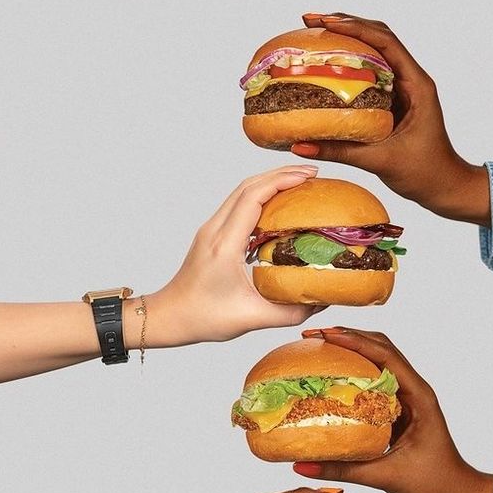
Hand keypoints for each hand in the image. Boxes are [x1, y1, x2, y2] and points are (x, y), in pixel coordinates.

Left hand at [138, 166, 324, 345]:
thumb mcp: (253, 319)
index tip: (308, 177)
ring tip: (299, 183)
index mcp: (224, 245)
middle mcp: (215, 230)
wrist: (170, 317)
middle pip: (248, 185)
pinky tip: (278, 205)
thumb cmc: (204, 318)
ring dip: (270, 182)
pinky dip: (260, 196)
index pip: (253, 197)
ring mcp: (211, 230)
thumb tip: (322, 301)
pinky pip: (237, 205)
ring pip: (241, 191)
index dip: (282, 181)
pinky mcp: (212, 235)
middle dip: (281, 174)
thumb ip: (291, 312)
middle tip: (312, 175)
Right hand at [293, 13, 489, 225]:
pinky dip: (349, 68)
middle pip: (378, 38)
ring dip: (347, 42)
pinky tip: (328, 68)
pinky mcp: (394, 104)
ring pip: (374, 54)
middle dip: (346, 25)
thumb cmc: (424, 174)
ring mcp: (402, 91)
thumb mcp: (379, 161)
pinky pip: (370, 77)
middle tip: (311, 21)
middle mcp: (410, 81)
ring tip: (316, 34)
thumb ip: (340, 152)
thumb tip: (300, 146)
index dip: (354, 27)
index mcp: (416, 85)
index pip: (385, 42)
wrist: (445, 188)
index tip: (324, 22)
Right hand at [293, 327, 491, 492]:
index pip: (385, 356)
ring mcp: (407, 398)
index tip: (324, 336)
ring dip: (351, 351)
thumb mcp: (385, 477)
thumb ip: (343, 470)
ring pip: (378, 362)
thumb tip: (301, 465)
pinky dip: (354, 373)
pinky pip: (375, 383)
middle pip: (381, 348)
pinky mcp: (399, 410)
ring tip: (318, 348)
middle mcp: (414, 390)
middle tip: (313, 336)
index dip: (354, 341)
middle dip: (348, 338)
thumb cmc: (432, 485)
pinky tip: (331, 377)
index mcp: (418, 396)